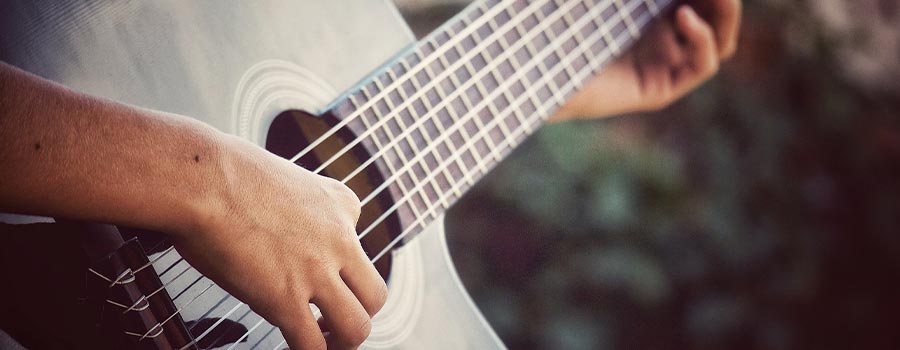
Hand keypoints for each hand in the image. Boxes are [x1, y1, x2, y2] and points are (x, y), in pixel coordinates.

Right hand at [171, 136, 386, 349]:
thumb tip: (274, 228)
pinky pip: (312, 344)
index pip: (358, 242)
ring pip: (357, 326)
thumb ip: (295, 204)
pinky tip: (291, 349)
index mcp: (342, 204)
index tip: (316, 271)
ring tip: (323, 345)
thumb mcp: (284, 176)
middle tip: (334, 321)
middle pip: (375, 294)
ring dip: (342, 342)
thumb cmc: (221, 172)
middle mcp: (339, 238)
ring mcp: (316, 271)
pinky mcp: (285, 298)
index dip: (336, 264)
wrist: (200, 178)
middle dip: (358, 313)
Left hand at [551, 0, 741, 120]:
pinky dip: (704, 39)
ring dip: (725, 13)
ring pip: (718, 39)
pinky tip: (685, 16)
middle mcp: (659, 38)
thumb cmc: (560, 20)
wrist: (535, 67)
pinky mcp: (659, 90)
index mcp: (647, 11)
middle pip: (716, 14)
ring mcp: (661, 65)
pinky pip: (701, 65)